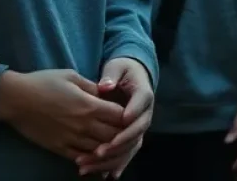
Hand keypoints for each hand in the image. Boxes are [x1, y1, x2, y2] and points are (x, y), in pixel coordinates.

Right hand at [0, 69, 124, 162]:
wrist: (17, 99)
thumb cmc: (45, 82)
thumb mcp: (73, 76)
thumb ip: (93, 87)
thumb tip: (107, 92)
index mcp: (90, 105)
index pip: (120, 116)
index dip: (129, 116)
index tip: (132, 113)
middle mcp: (83, 125)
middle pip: (113, 136)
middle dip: (123, 134)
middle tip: (128, 132)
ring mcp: (71, 139)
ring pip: (99, 150)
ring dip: (109, 149)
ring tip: (116, 146)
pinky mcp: (58, 148)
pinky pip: (80, 158)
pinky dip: (91, 159)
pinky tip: (96, 157)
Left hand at [75, 58, 154, 177]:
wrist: (131, 76)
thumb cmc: (123, 70)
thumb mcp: (117, 67)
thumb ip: (112, 75)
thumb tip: (105, 85)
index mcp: (143, 93)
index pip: (141, 104)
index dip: (131, 114)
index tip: (120, 121)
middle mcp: (145, 113)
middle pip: (138, 131)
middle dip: (120, 142)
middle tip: (100, 151)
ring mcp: (139, 127)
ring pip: (132, 146)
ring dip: (114, 159)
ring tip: (91, 166)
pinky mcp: (132, 136)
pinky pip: (127, 153)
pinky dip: (117, 165)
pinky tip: (106, 176)